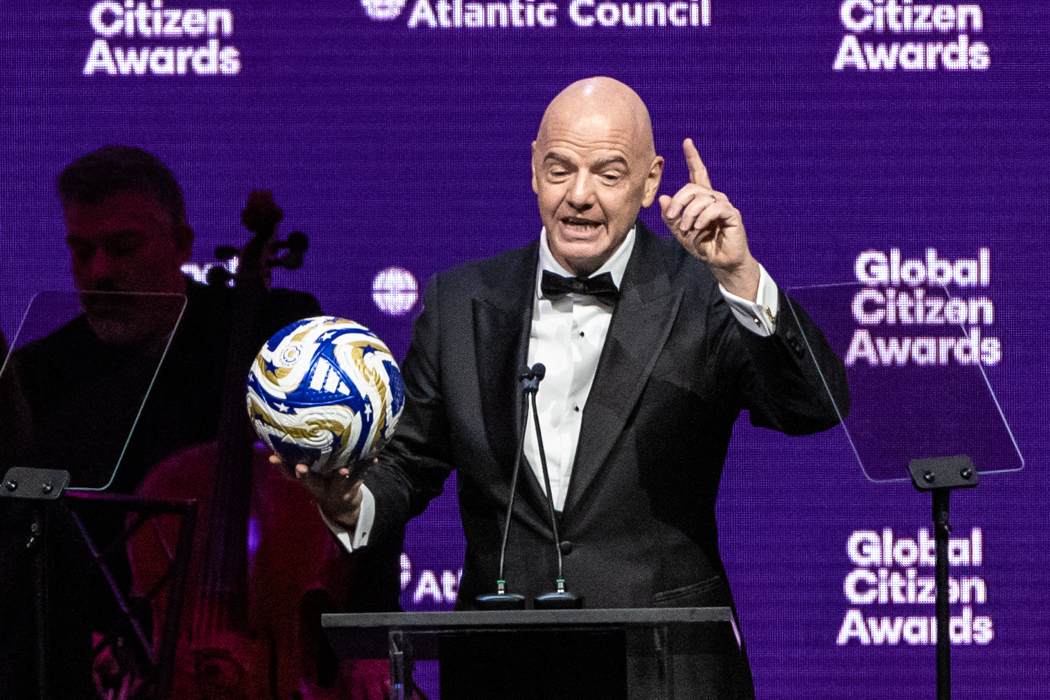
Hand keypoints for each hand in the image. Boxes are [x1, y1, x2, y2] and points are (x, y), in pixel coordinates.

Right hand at [269, 454, 364, 532]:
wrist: (341, 505)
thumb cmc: (322, 481)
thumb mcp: (308, 475)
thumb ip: (295, 460)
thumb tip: (278, 438)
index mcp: (306, 481)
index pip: (289, 474)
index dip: (281, 467)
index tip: (274, 458)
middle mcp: (318, 486)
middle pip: (309, 482)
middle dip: (304, 475)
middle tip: (301, 467)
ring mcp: (335, 488)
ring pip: (336, 481)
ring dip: (339, 475)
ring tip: (343, 470)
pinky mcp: (352, 486)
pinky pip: (360, 475)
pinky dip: (366, 466)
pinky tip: (373, 459)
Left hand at [659, 138, 760, 299]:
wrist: (720, 261)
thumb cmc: (702, 245)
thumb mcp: (680, 232)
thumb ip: (670, 216)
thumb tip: (662, 198)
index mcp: (703, 199)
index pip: (698, 173)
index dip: (693, 158)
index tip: (687, 142)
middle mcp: (714, 197)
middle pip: (692, 188)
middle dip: (678, 201)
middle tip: (672, 216)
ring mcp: (724, 205)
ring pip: (701, 198)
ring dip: (689, 214)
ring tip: (686, 228)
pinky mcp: (732, 214)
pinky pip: (715, 208)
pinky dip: (703, 217)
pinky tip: (699, 227)